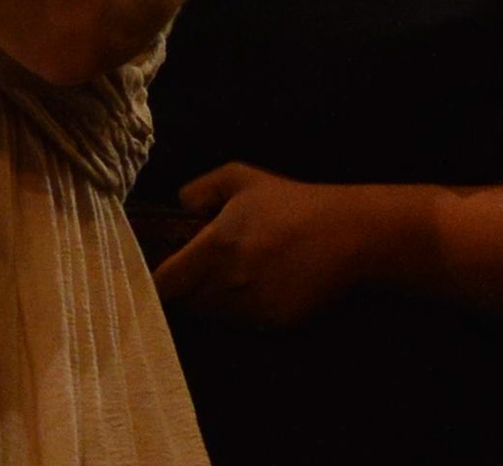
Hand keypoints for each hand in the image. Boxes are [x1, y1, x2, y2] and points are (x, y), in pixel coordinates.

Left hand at [152, 162, 375, 326]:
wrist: (347, 235)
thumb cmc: (289, 202)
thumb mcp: (238, 177)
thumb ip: (197, 190)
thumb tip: (179, 207)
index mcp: (214, 249)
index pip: (164, 284)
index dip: (155, 282)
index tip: (156, 274)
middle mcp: (229, 285)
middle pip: (187, 304)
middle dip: (185, 290)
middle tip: (196, 271)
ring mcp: (253, 309)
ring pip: (214, 316)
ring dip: (212, 301)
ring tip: (231, 276)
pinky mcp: (276, 325)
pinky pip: (244, 323)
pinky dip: (242, 311)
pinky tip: (259, 287)